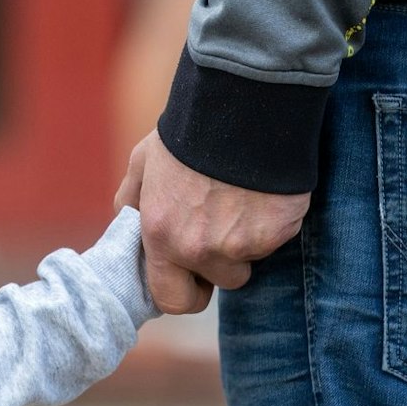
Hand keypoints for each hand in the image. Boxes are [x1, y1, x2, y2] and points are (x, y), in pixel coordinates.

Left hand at [115, 132, 310, 314]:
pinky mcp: (278, 232)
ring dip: (249, 240)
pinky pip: (276, 239)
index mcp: (161, 235)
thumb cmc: (188, 132)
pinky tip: (264, 191)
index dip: (185, 290)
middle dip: (222, 267)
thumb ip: (133, 201)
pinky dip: (273, 221)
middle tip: (224, 231)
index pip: (172, 300)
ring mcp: (242, 244)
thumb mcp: (143, 161)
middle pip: (221, 283)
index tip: (194, 274)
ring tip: (243, 199)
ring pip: (250, 260)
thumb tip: (129, 226)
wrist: (240, 105)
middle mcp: (199, 247)